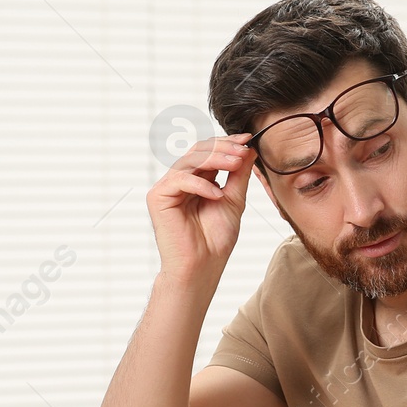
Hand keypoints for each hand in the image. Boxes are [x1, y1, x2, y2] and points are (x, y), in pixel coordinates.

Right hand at [146, 135, 254, 280]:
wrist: (202, 266)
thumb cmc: (215, 240)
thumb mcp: (234, 200)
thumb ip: (238, 174)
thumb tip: (249, 149)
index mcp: (197, 180)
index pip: (209, 152)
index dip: (228, 143)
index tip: (248, 139)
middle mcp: (180, 181)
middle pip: (198, 151)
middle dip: (223, 148)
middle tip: (243, 151)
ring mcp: (168, 187)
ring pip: (190, 160)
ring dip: (216, 158)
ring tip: (236, 164)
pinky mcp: (157, 197)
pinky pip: (180, 179)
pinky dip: (201, 184)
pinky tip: (217, 194)